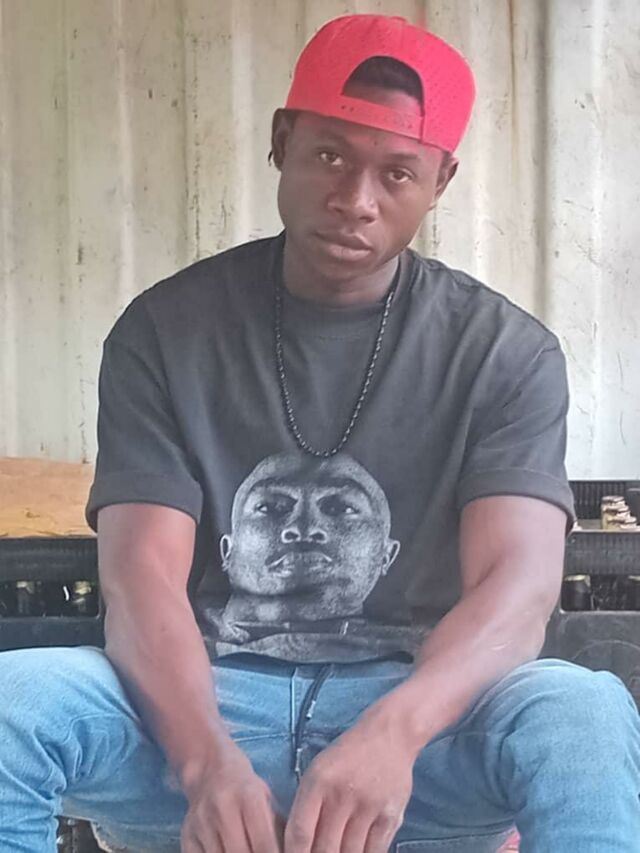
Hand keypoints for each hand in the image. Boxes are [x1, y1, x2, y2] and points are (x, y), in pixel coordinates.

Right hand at [180, 734, 282, 852]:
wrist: (209, 770)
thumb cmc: (245, 788)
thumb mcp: (266, 800)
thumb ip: (277, 829)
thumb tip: (294, 849)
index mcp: (248, 797)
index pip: (264, 845)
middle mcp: (222, 809)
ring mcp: (201, 824)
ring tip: (247, 852)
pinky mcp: (186, 836)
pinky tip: (228, 852)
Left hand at [285, 708, 416, 852]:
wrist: (389, 736)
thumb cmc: (347, 754)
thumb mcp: (318, 770)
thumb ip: (307, 805)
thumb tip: (297, 845)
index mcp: (319, 781)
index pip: (300, 833)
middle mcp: (343, 795)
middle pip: (324, 849)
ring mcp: (369, 807)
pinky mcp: (391, 816)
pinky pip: (374, 852)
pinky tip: (356, 852)